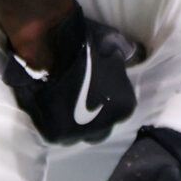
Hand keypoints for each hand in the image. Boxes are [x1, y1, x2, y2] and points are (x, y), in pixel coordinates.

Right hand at [1, 4, 143, 144]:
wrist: (52, 51)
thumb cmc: (87, 45)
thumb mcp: (115, 44)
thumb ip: (124, 55)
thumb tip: (133, 53)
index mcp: (124, 107)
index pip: (119, 110)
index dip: (108, 100)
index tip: (97, 89)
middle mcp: (104, 127)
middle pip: (100, 129)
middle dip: (93, 119)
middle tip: (80, 101)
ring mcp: (77, 135)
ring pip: (76, 134)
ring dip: (72, 124)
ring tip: (62, 104)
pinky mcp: (53, 135)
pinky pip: (54, 132)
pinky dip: (52, 121)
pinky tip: (48, 106)